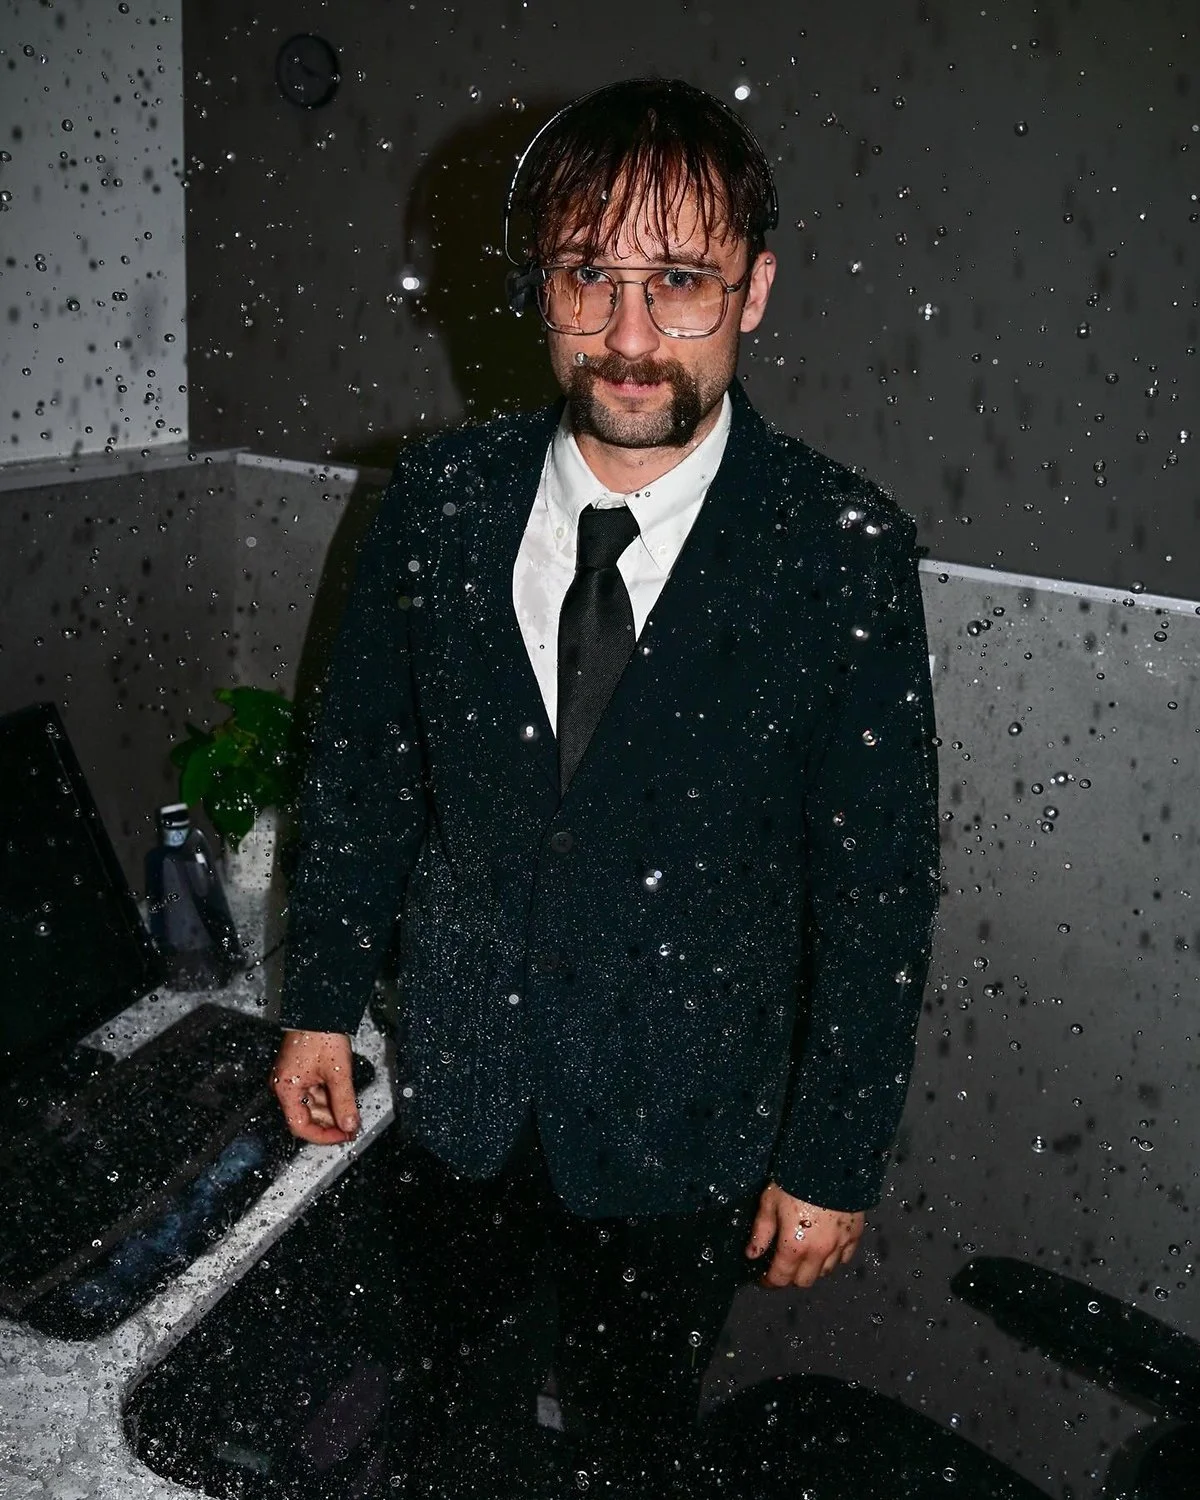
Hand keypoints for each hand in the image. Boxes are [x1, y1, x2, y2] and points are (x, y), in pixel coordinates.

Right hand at [270, 1029, 359, 1144]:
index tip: (341, 1136)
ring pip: (312, 1105)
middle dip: (330, 1124)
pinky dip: (329, 1098)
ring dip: (331, 1111)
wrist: (318, 1009)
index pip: (300, 1126)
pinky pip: (314, 1093)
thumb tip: (349, 1125)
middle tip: (351, 1127)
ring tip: (351, 1114)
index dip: (322, 1136)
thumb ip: (344, 1101)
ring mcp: (293, 1079)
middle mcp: (285, 1086)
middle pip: (306, 1116)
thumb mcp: (337, 1072)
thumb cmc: (320, 1034)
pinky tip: (344, 1100)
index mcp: (286, 1089)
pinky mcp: (301, 1072)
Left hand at [745, 1182, 863, 1287]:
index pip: (781, 1278)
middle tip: (783, 1264)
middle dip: (791, 1277)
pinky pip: (844, 1257)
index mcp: (795, 1246)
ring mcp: (840, 1245)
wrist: (831, 1162)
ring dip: (813, 1268)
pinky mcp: (855, 1235)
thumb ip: (761, 1232)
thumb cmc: (794, 1180)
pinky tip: (825, 1246)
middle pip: (804, 1281)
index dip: (769, 1281)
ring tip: (804, 1254)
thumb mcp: (770, 1202)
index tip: (763, 1277)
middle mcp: (819, 1252)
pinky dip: (834, 1257)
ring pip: (825, 1271)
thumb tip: (752, 1254)